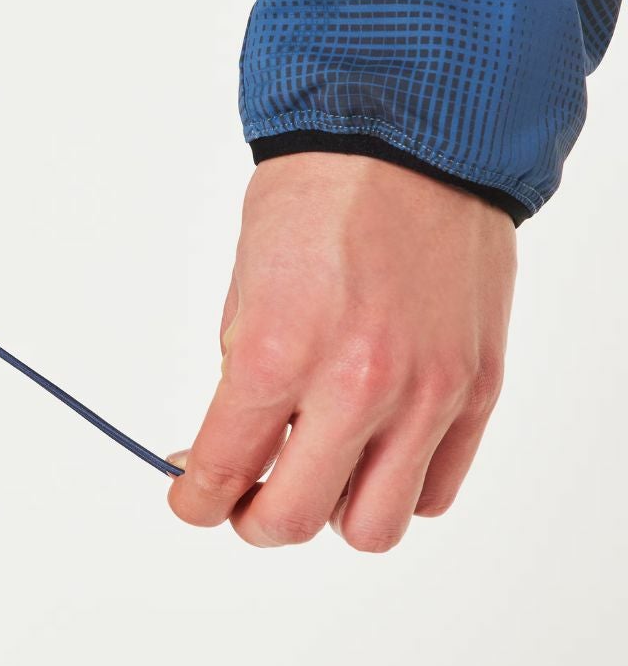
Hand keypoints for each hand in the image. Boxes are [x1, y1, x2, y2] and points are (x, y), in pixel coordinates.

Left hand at [166, 151, 516, 550]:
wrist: (409, 138)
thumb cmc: (316, 198)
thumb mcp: (245, 288)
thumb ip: (244, 378)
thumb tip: (232, 444)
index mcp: (280, 354)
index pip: (222, 473)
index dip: (193, 500)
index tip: (189, 496)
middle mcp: (358, 387)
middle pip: (295, 521)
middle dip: (252, 519)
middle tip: (244, 494)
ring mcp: (427, 395)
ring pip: (374, 527)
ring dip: (332, 511)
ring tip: (317, 468)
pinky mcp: (476, 389)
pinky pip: (434, 489)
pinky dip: (396, 486)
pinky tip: (374, 447)